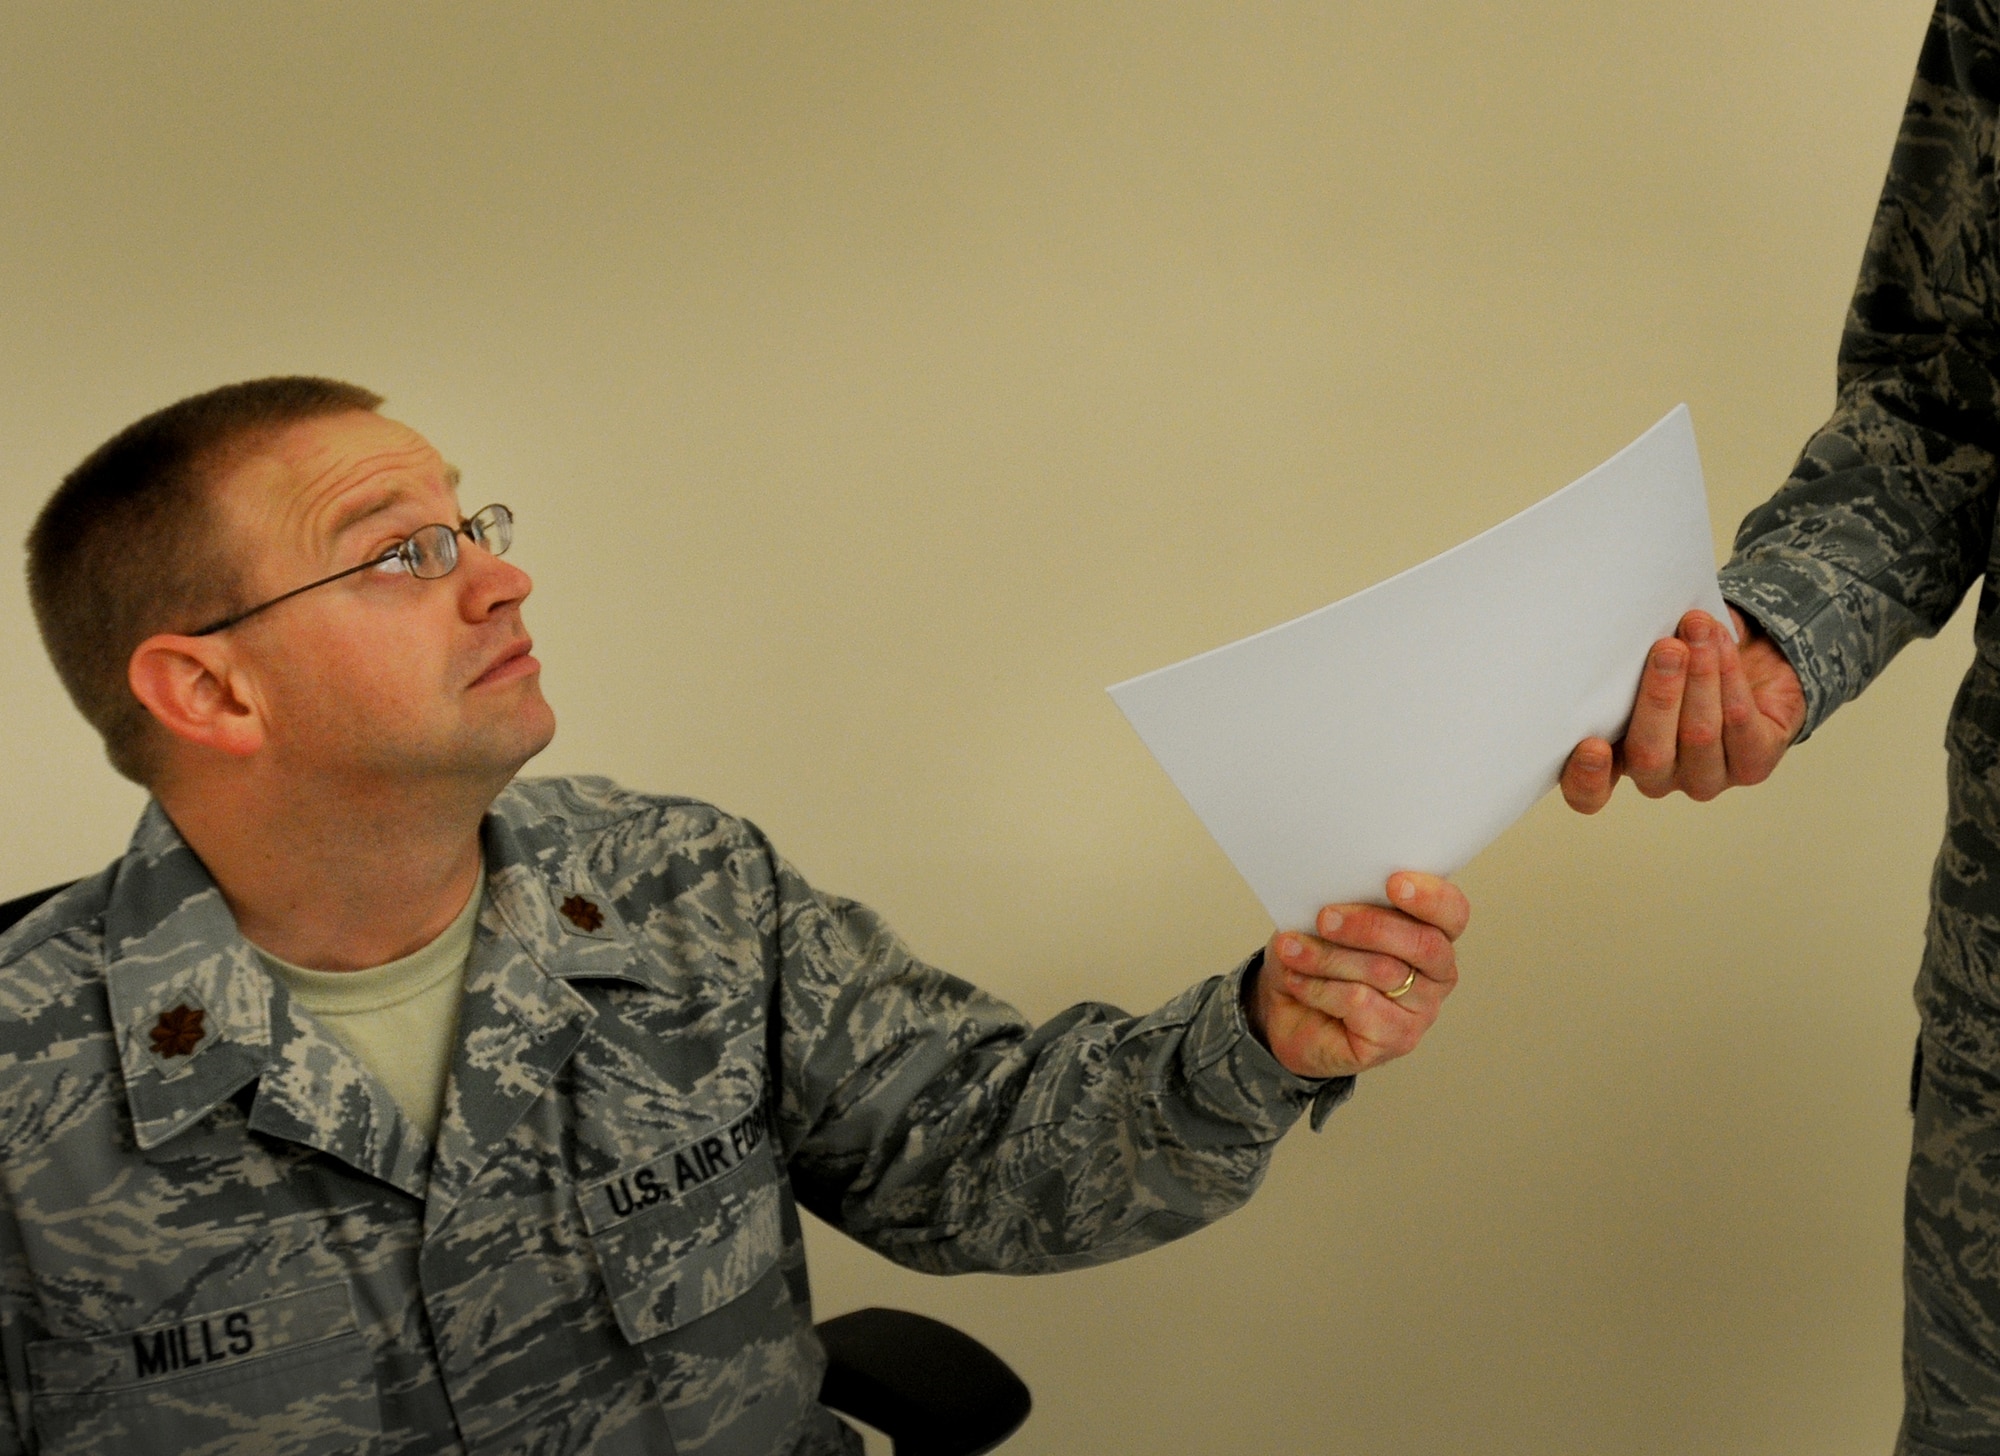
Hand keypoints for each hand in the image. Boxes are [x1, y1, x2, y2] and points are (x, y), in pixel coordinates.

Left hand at [1249, 872, 1468, 1079]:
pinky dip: (1319, 987)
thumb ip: (1347, 902)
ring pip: (1384, 972)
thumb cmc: (1315, 957)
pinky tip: (1296, 980)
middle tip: (1325, 918)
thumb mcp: (1327, 918)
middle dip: (1370, 926)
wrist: (1283, 1011)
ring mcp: (1421, 1012)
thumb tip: (1340, 889)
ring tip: (1291, 948)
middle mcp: (1436, 974)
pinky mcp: (1395, 1040)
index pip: (1452, 913)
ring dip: (1328, 956)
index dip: (1430, 897)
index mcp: (1433, 932)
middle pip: (1423, 945)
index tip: (1394, 883)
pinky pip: (1359, 1003)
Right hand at [1561, 608, 1805, 813]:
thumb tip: (1613, 631)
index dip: (1587, 777)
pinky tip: (1723, 644)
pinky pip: (1741, 724)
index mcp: (1617, 760)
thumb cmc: (1682, 661)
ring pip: (1699, 734)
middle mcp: (1659, 777)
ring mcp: (1706, 778)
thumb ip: (1623, 662)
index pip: (1589, 793)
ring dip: (1701, 675)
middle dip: (1659, 698)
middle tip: (1666, 650)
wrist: (1752, 661)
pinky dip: (1730, 677)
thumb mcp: (1643, 660)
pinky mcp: (1752, 766)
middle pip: (1650, 755)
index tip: (1591, 745)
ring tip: (1698, 631)